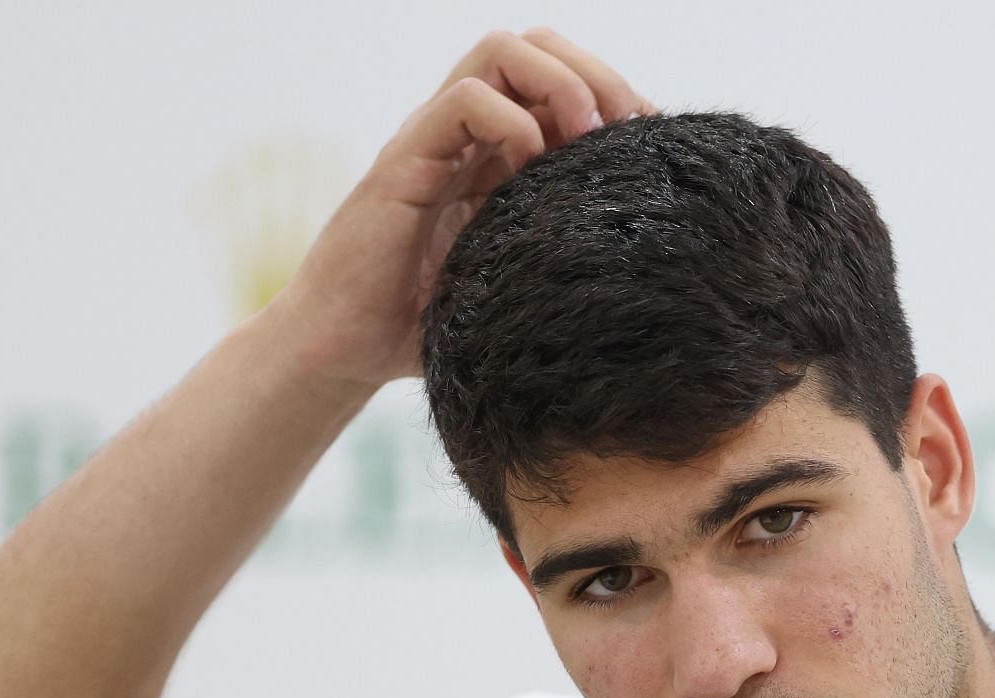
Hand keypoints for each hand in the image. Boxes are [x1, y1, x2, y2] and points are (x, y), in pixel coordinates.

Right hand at [274, 28, 655, 391]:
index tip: (651, 148)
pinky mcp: (404, 164)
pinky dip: (510, 121)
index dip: (616, 98)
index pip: (562, 81)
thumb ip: (563, 267)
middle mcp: (466, 136)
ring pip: (501, 53)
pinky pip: (463, 101)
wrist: (343, 353)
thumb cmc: (426, 330)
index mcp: (496, 156)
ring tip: (587, 136)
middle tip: (629, 131)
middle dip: (598, 73)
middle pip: (537, 48)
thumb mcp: (515, 290)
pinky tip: (530, 168)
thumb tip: (649, 284)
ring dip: (559, 80)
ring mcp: (434, 143)